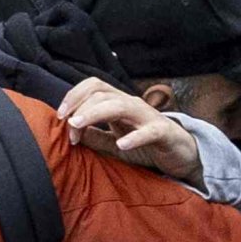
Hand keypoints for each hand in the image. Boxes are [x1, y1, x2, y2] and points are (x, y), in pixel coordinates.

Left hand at [58, 76, 205, 187]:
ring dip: (95, 113)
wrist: (181, 155)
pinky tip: (122, 145)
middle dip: (80, 108)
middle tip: (69, 130)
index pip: (93, 87)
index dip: (73, 96)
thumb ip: (94, 137)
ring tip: (78, 126)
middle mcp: (132, 105)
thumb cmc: (146, 147)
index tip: (59, 116)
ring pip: (120, 105)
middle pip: (102, 93)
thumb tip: (69, 132)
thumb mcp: (114, 143)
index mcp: (119, 104)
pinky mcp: (164, 133)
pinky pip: (149, 131)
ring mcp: (148, 117)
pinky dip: (135, 137)